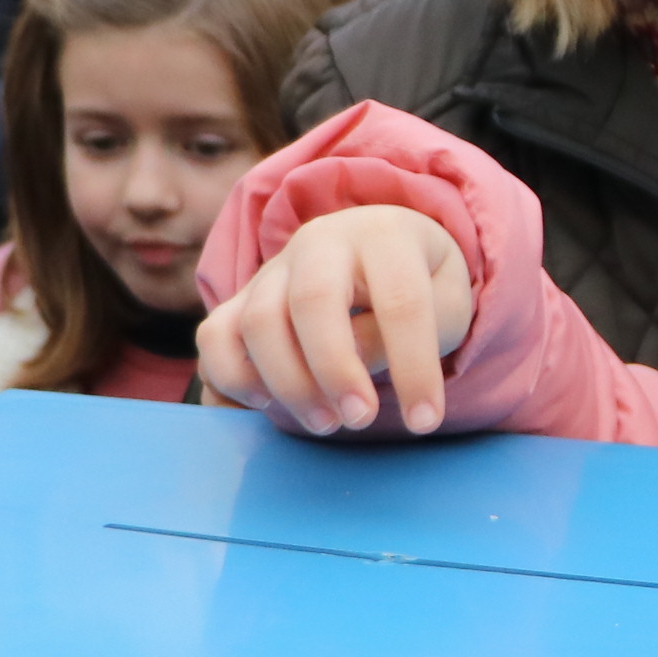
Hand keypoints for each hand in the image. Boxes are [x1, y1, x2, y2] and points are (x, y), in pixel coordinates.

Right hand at [196, 204, 472, 435]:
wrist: (378, 246)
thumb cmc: (421, 282)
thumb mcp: (442, 304)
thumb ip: (405, 334)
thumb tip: (352, 368)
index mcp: (385, 235)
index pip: (400, 301)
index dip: (413, 367)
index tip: (425, 422)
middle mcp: (321, 241)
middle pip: (312, 302)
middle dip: (336, 371)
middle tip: (361, 419)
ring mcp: (275, 268)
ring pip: (259, 322)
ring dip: (290, 384)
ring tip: (327, 422)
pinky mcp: (243, 297)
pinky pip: (215, 335)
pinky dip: (233, 377)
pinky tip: (269, 404)